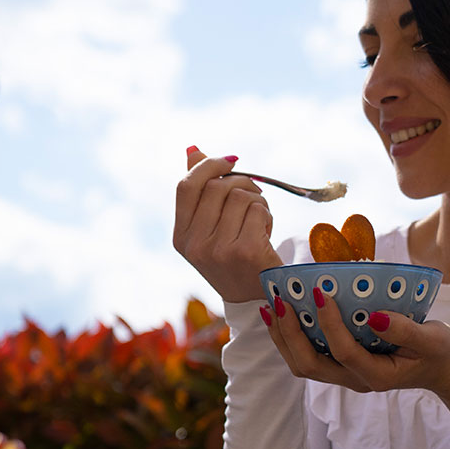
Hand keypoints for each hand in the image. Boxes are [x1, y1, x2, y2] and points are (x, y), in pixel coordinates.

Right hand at [174, 146, 282, 302]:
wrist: (256, 299)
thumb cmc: (234, 259)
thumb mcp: (210, 229)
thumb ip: (201, 192)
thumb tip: (192, 149)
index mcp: (181, 238)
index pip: (186, 186)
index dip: (208, 166)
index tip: (230, 161)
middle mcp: (196, 245)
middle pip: (218, 187)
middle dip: (242, 183)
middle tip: (255, 195)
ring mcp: (219, 250)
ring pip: (240, 197)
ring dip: (257, 202)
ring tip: (260, 222)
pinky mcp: (245, 251)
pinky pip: (258, 210)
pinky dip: (268, 216)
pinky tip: (267, 233)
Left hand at [265, 291, 449, 431]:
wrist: (440, 370)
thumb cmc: (439, 352)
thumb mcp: (433, 339)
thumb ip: (406, 329)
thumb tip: (374, 316)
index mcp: (377, 375)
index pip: (344, 352)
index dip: (329, 324)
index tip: (320, 292)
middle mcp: (355, 380)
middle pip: (310, 366)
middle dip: (290, 335)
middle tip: (280, 302)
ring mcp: (345, 376)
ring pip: (303, 365)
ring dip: (283, 338)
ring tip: (271, 307)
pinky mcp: (340, 366)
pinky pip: (308, 357)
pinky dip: (290, 337)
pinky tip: (282, 313)